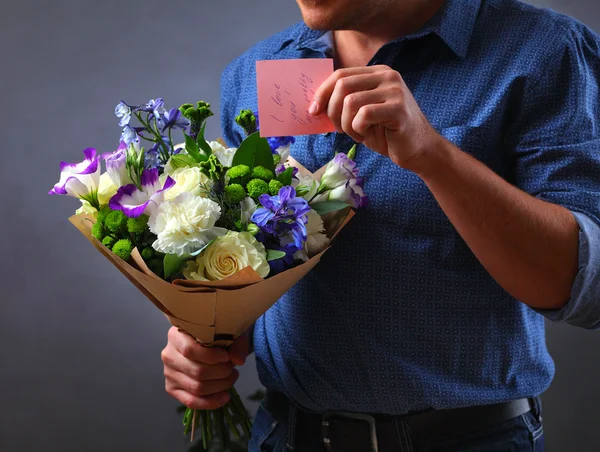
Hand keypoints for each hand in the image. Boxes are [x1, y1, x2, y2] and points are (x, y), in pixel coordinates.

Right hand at [161, 326, 249, 409]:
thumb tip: (238, 360)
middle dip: (221, 373)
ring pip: (196, 388)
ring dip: (220, 386)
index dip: (212, 356)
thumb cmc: (217, 334)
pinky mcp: (172, 389)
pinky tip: (225, 397)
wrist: (209, 341)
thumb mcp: (228, 331)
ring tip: (231, 377)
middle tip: (232, 368)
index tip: (227, 357)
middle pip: (197, 372)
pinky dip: (211, 402)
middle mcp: (169, 355)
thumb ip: (236, 343)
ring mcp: (169, 374)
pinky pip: (191, 401)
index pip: (190, 350)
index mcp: (176, 335)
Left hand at [310, 65, 441, 171]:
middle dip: (331, 110)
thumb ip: (344, 103)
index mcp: (377, 73)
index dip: (322, 92)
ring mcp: (395, 90)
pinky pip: (364, 115)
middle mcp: (387, 76)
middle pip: (342, 84)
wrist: (418, 150)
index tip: (313, 111)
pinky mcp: (398, 108)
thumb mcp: (361, 114)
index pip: (340, 74)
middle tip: (337, 128)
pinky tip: (366, 136)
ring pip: (350, 101)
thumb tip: (314, 105)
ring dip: (346, 124)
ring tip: (356, 134)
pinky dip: (358, 129)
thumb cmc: (386, 133)